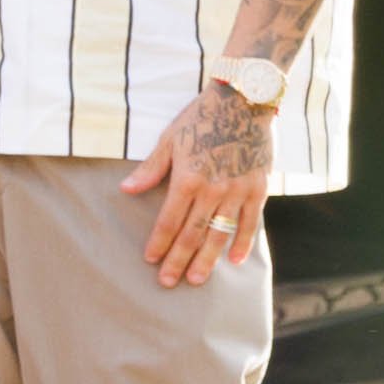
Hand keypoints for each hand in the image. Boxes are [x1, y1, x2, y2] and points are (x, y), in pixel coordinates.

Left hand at [120, 81, 272, 288]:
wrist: (243, 101)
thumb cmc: (201, 118)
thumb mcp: (170, 139)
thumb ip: (151, 169)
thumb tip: (126, 190)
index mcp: (188, 178)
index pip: (169, 220)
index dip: (159, 242)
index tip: (151, 260)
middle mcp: (213, 189)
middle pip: (192, 233)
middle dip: (178, 260)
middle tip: (169, 282)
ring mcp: (238, 191)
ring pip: (220, 233)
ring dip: (207, 259)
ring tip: (196, 279)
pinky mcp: (258, 189)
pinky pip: (251, 223)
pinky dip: (243, 243)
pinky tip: (234, 261)